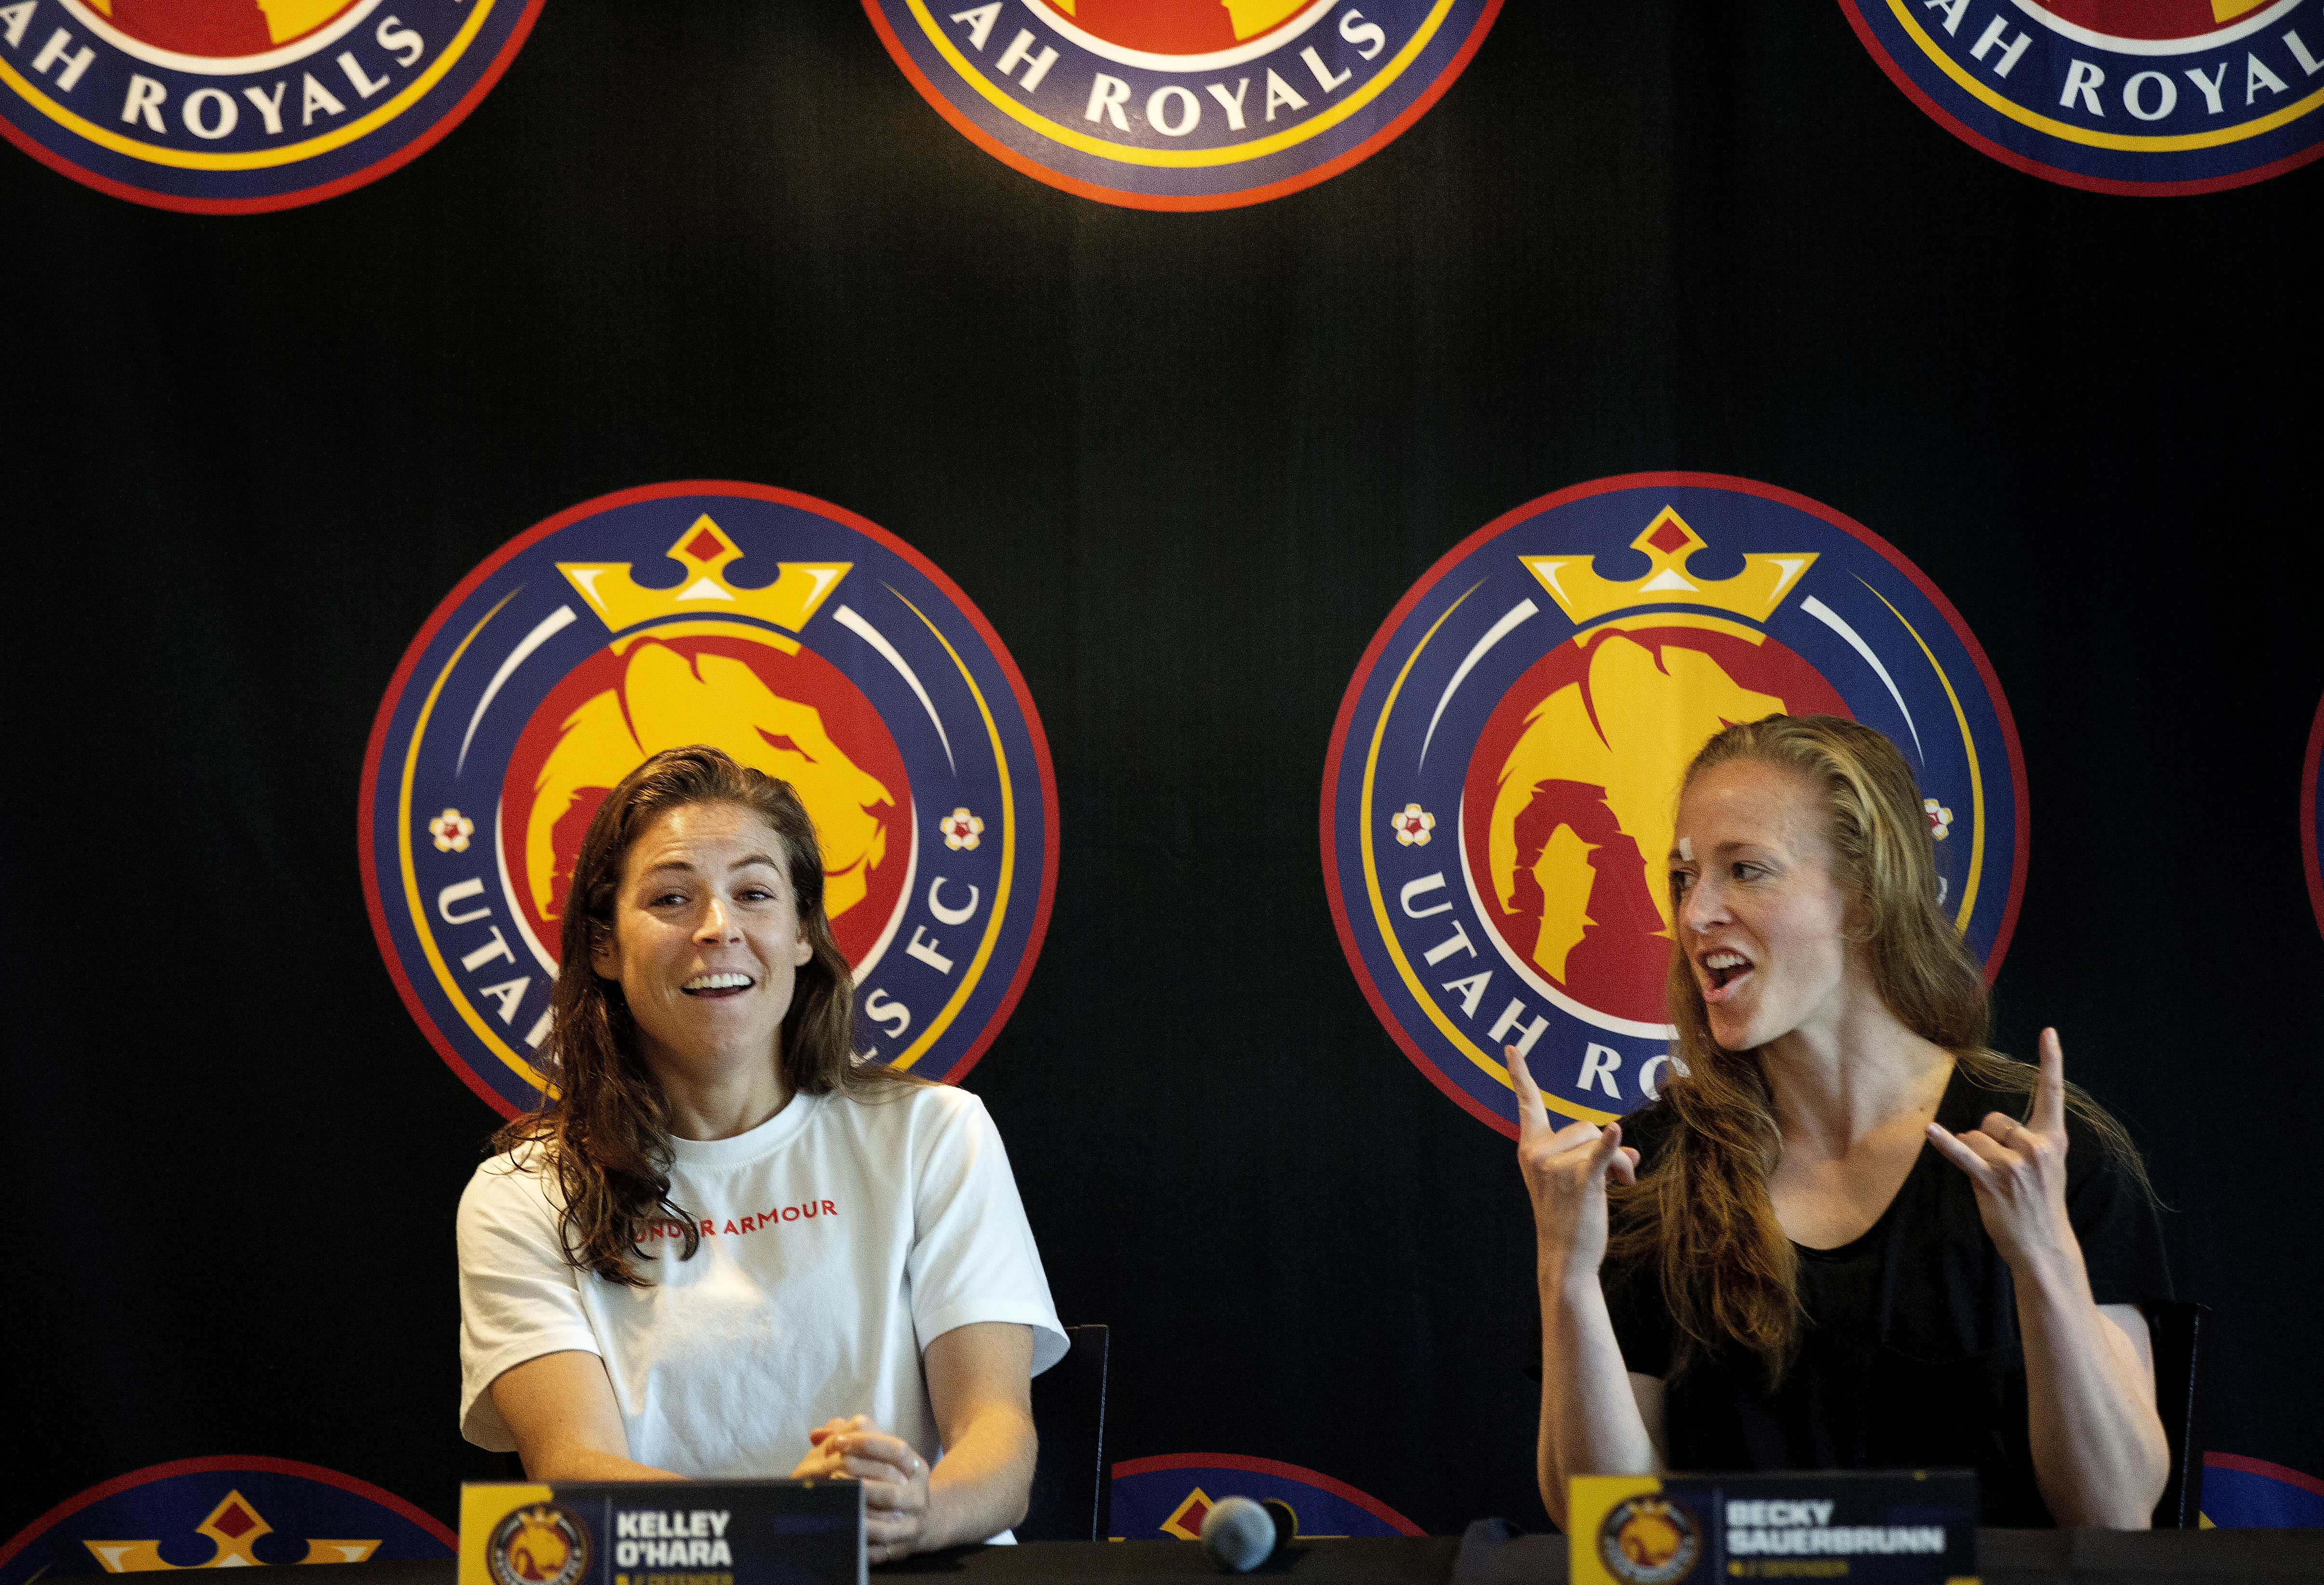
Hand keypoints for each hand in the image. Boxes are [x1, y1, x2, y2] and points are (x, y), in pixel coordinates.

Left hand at [791, 1415, 931, 1562]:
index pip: (897, 1451)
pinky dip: (858, 1543)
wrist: (927, 1520)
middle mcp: (917, 1497)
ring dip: (858, 1514)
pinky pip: (877, 1551)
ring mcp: (910, 1526)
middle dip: (860, 1481)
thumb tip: (817, 1434)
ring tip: (835, 1502)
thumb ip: (855, 1439)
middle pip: (890, 1490)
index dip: (868, 1444)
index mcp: (916, 1469)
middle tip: (831, 1472)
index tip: (839, 1442)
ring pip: (884, 1524)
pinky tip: (841, 1533)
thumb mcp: (886, 1456)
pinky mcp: (899, 1550)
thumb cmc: (895, 1480)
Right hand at [1512, 1046, 1638, 1284]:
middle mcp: (1537, 1153)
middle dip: (1604, 1149)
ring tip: (1618, 1188)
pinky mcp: (1580, 1180)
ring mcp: (1556, 1166)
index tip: (1511, 1048)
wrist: (1566, 1257)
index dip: (1520, 1075)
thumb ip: (1595, 1156)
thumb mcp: (1574, 1180)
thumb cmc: (1570, 1218)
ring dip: (1619, 1163)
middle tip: (1614, 1180)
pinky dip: (1612, 1148)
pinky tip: (1618, 1134)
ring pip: (1600, 1141)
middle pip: (1586, 1126)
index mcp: (1531, 1149)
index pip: (1527, 1104)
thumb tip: (1628, 1147)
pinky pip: (1599, 1155)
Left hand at [1927, 1027, 2078, 1274]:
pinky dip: (1945, 1142)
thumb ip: (2028, 1140)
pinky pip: (1962, 1153)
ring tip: (1994, 1181)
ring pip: (1975, 1135)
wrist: (2043, 1243)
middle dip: (1989, 1138)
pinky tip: (1930, 1131)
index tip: (2048, 1032)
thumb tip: (1990, 1126)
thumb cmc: (2040, 1202)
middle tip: (2004, 1170)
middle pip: (1994, 1119)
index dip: (2051, 1061)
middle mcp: (2036, 1147)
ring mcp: (2014, 1164)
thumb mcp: (2047, 1167)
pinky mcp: (1990, 1179)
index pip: (2052, 1093)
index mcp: (2053, 1141)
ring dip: (1974, 1152)